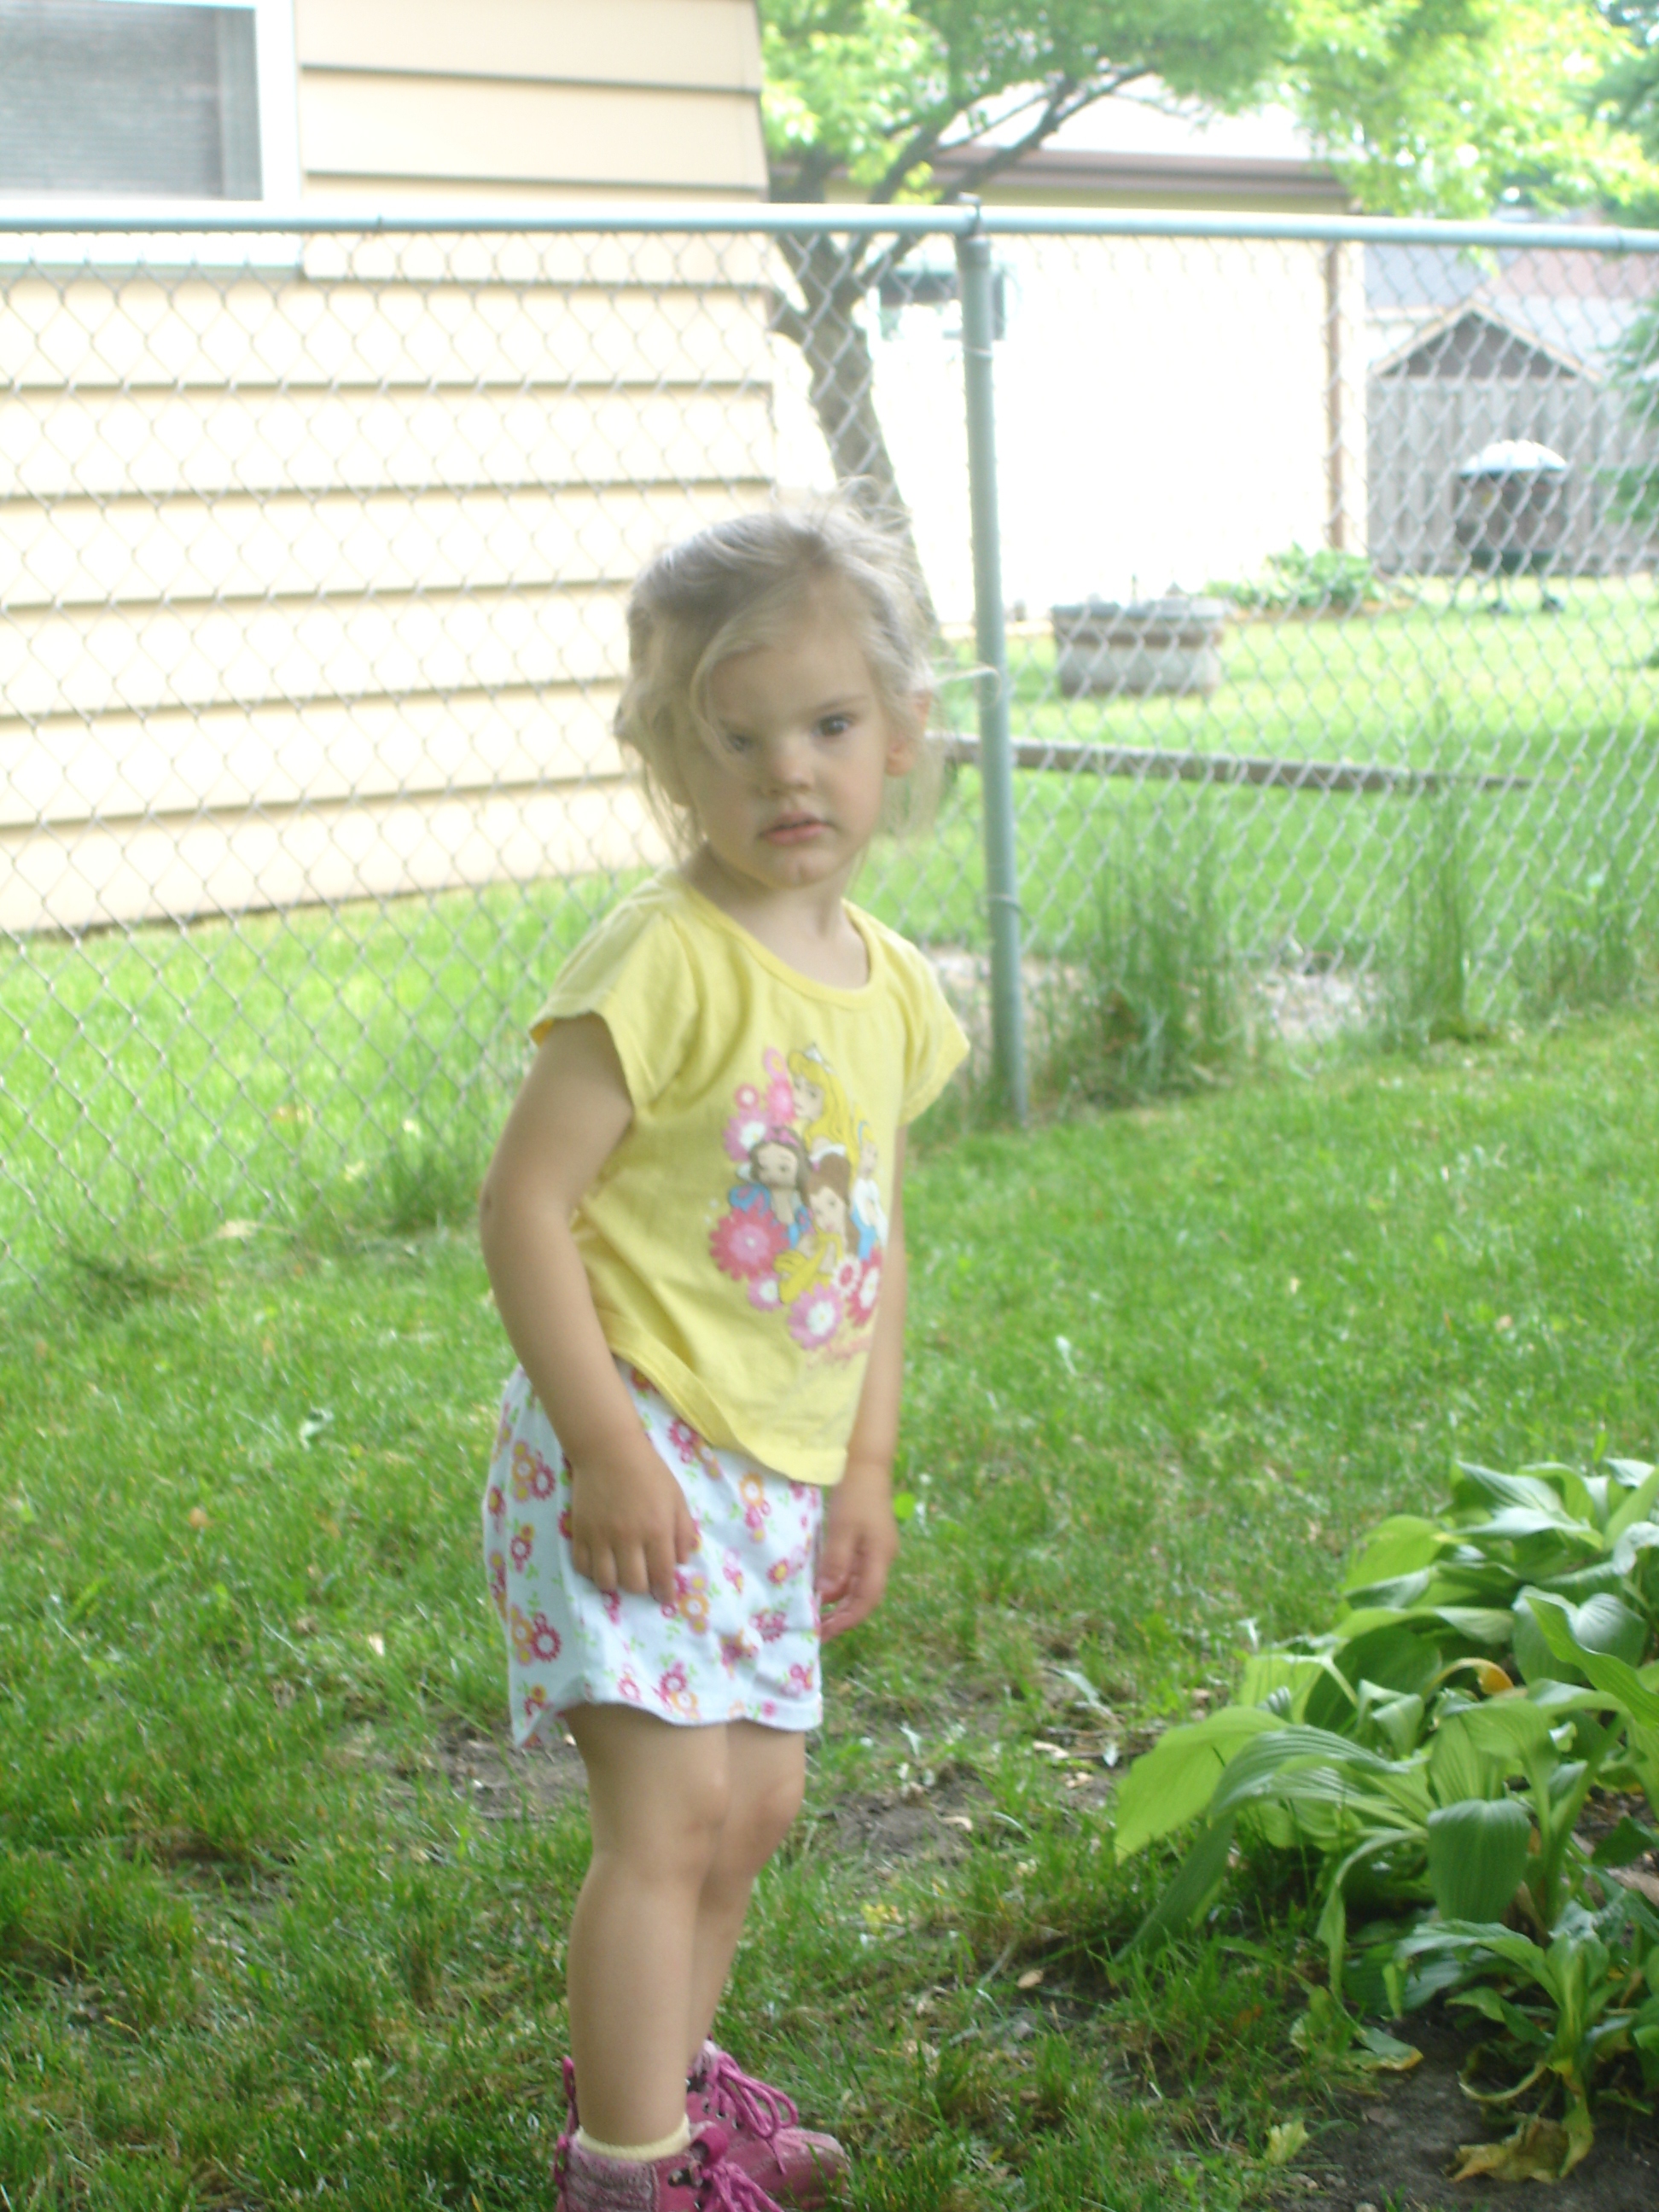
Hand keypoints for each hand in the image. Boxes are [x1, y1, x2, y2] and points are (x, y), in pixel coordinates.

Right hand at [568, 1435, 698, 1603]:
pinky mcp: (580, 1531)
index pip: (663, 1574)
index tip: (665, 1596)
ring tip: (621, 1573)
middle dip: (642, 1588)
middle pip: (634, 1584)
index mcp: (657, 1529)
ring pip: (606, 1582)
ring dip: (616, 1584)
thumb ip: (683, 1531)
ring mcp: (601, 1536)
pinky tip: (601, 1563)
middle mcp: (629, 1537)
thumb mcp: (676, 1498)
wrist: (609, 1450)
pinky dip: (592, 1572)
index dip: (666, 1592)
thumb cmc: (649, 1472)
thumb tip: (682, 1562)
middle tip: (643, 1579)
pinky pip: (582, 1567)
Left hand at [817, 1457, 898, 1640]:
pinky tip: (821, 1586)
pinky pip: (853, 1569)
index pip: (867, 1600)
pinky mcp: (867, 1540)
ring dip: (838, 1600)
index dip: (847, 1620)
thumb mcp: (841, 1529)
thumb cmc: (854, 1495)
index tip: (825, 1633)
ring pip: (858, 1584)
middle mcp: (881, 1557)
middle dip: (842, 1615)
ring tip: (816, 1614)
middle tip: (817, 1630)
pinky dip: (838, 1582)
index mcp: (880, 1557)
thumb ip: (834, 1563)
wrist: (866, 1464)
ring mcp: (875, 1549)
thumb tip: (825, 1596)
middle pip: (864, 1596)